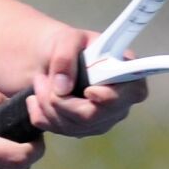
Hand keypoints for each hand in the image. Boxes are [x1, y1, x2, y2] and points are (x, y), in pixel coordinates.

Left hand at [27, 26, 146, 136]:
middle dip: (61, 100)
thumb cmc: (70, 45)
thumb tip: (62, 88)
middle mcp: (119, 103)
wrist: (55, 59)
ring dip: (46, 103)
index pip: (133, 93)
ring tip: (39, 80)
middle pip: (93, 116)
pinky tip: (35, 98)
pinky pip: (58, 130)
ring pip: (72, 126)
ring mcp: (101, 120)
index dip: (111, 97)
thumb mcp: (67, 39)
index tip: (90, 91)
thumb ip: (66, 56)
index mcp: (127, 75)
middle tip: (41, 78)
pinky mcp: (81, 129)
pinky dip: (40, 114)